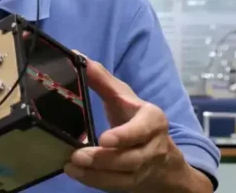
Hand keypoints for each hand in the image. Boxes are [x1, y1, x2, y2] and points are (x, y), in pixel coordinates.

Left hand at [64, 53, 194, 192]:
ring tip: (71, 165)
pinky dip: (94, 181)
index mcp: (153, 120)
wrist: (164, 157)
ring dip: (96, 173)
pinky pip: (115, 185)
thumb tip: (77, 56)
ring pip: (123, 176)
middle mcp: (153, 146)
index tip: (104, 139)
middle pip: (131, 157)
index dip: (125, 136)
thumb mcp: (123, 96)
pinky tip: (76, 173)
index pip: (142, 130)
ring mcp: (145, 168)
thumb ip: (102, 79)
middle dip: (104, 159)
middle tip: (77, 155)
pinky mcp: (134, 182)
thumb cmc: (136, 118)